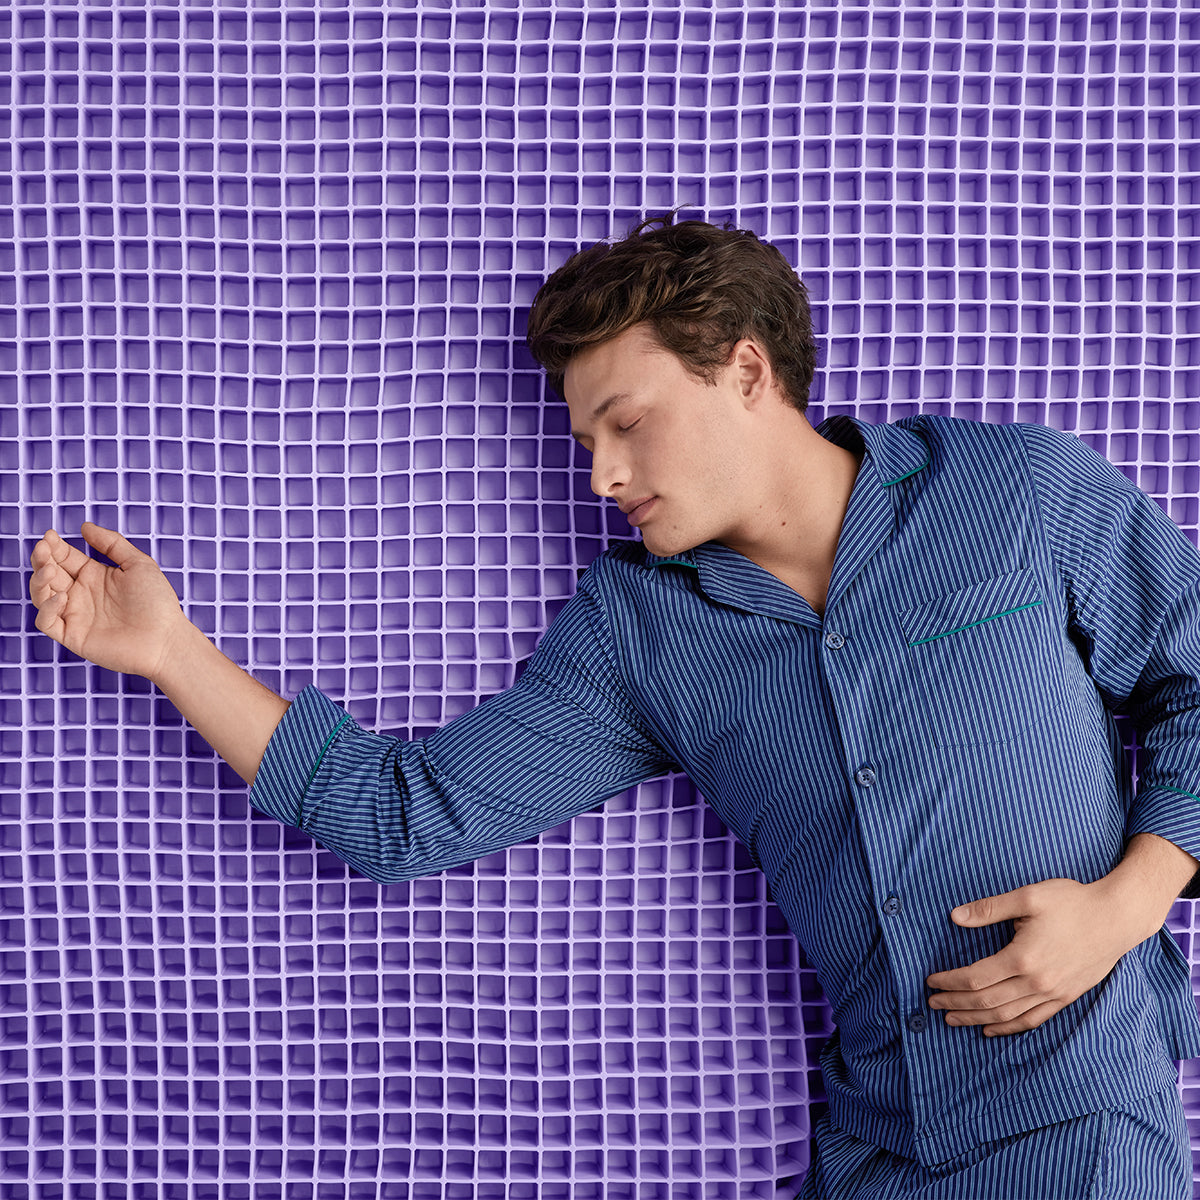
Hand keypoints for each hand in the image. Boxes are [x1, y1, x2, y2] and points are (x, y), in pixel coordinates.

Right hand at [30, 523, 190, 682]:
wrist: (166, 638)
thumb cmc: (157, 603)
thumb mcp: (138, 564)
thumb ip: (112, 543)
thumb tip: (85, 527)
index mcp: (94, 576)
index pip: (65, 558)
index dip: (54, 546)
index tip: (49, 535)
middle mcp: (82, 594)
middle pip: (49, 574)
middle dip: (42, 559)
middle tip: (43, 548)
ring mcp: (76, 615)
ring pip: (41, 595)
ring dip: (39, 581)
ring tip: (49, 570)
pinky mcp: (73, 636)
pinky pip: (47, 622)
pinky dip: (47, 608)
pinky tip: (61, 596)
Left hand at [925, 877, 1147, 1036]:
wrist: (1117, 917)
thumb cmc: (1072, 901)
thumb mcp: (1027, 896)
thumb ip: (989, 909)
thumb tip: (954, 917)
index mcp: (1022, 957)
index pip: (975, 979)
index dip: (949, 982)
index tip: (930, 981)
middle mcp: (1037, 982)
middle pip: (987, 1002)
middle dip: (956, 1004)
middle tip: (932, 1003)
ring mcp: (1053, 993)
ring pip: (1007, 1016)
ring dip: (976, 1020)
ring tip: (952, 1019)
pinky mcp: (1067, 997)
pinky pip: (1033, 1020)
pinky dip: (1009, 1028)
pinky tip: (992, 1029)